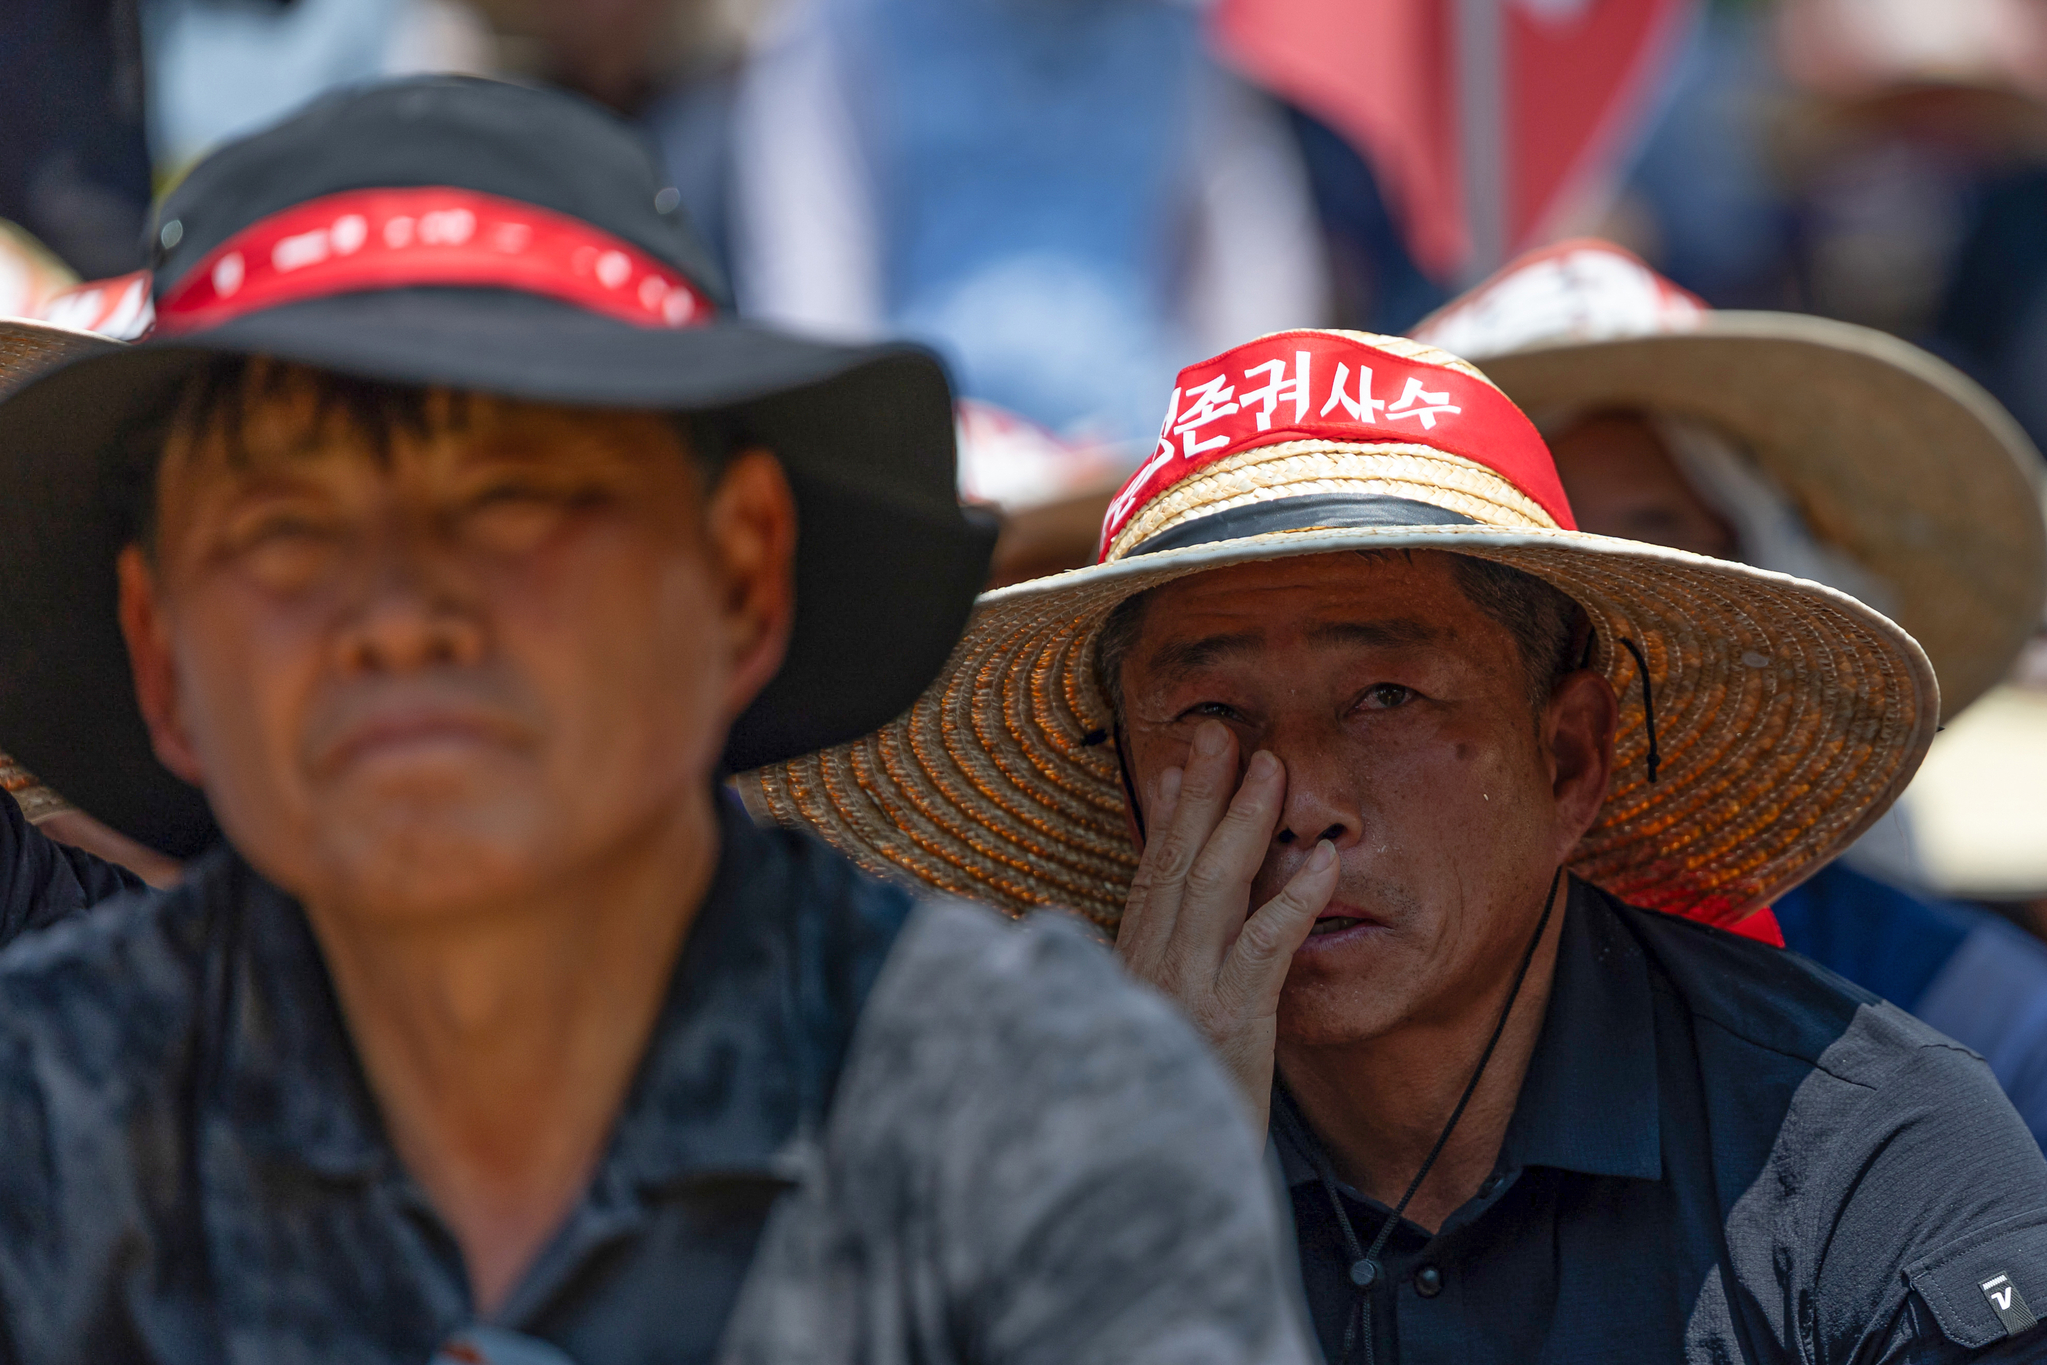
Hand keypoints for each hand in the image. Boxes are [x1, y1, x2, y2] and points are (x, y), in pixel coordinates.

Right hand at [1115, 720, 1339, 1132]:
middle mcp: (1148, 971)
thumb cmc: (1163, 1116)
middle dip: (1201, 793)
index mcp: (1130, 971)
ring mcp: (1185, 994)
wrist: (1162, 1192)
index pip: (1148, 876)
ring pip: (1213, 888)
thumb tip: (1140, 935)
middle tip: (1222, 733)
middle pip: (1174, 864)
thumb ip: (1151, 983)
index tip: (1181, 761)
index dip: (1166, 815)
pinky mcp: (1227, 1024)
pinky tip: (1323, 863)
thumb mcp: (1152, 1043)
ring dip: (1244, 822)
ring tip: (1272, 768)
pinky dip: (1292, 899)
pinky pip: (1263, 947)